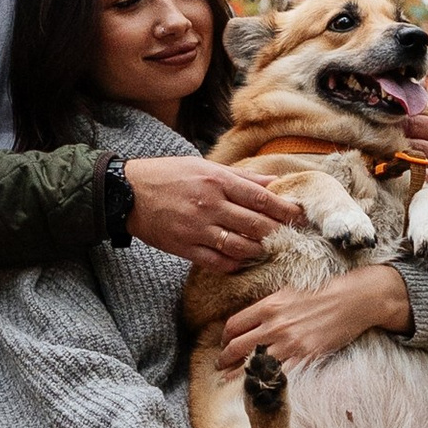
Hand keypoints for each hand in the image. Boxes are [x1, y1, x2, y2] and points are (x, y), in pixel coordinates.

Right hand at [125, 152, 296, 267]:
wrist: (126, 192)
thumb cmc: (167, 175)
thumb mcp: (202, 165)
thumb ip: (240, 176)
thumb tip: (273, 181)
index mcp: (216, 180)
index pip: (260, 197)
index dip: (284, 209)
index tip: (301, 215)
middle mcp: (209, 204)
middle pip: (255, 224)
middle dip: (278, 232)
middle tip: (293, 237)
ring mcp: (196, 228)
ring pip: (239, 246)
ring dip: (259, 250)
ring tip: (270, 249)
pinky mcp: (184, 247)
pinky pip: (217, 261)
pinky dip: (235, 263)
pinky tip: (243, 259)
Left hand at [219, 263, 408, 370]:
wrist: (350, 302)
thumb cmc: (319, 294)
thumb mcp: (287, 293)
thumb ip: (266, 307)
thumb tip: (249, 321)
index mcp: (268, 306)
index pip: (234, 325)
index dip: (224, 337)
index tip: (223, 344)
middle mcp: (274, 325)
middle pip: (237, 346)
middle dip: (224, 359)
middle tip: (219, 365)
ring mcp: (289, 343)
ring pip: (253, 364)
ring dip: (237, 375)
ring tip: (228, 381)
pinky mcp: (304, 357)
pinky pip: (278, 373)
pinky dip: (264, 380)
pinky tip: (257, 385)